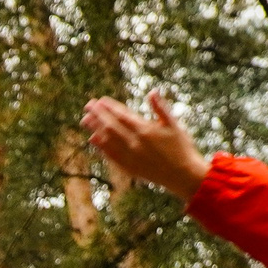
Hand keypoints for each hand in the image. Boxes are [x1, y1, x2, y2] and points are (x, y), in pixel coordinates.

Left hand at [82, 91, 210, 199]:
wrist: (182, 175)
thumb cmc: (181, 147)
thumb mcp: (174, 124)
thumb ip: (161, 108)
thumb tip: (152, 92)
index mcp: (146, 131)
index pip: (122, 116)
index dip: (110, 108)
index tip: (100, 101)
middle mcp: (135, 144)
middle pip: (111, 127)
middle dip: (98, 115)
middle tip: (87, 105)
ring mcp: (130, 157)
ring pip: (108, 141)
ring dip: (95, 129)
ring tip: (85, 119)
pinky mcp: (129, 168)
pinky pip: (111, 156)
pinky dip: (101, 147)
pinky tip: (93, 139)